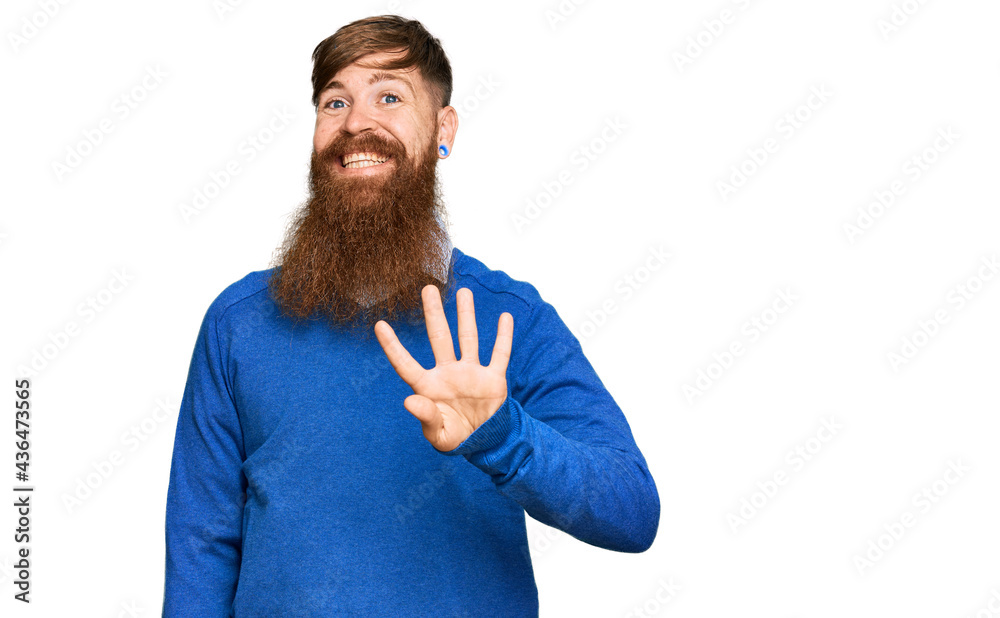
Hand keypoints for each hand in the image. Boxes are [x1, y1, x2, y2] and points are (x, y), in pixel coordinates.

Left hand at [374, 285, 512, 451]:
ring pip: (468, 338)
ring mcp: (471, 372)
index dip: (392, 346)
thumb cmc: (456, 438)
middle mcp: (448, 373)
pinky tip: (505, 317)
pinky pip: (500, 354)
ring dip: (466, 315)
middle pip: (439, 337)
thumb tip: (409, 401)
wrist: (485, 442)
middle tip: (428, 288)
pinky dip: (503, 337)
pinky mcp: (493, 378)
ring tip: (464, 292)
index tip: (379, 325)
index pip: (406, 364)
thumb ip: (426, 418)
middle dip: (434, 313)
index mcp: (429, 388)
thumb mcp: (439, 435)